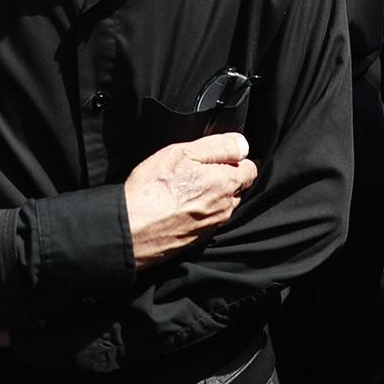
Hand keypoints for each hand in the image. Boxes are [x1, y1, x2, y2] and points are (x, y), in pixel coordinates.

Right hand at [123, 133, 257, 266]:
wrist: (133, 228)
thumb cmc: (154, 188)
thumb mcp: (184, 152)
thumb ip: (218, 146)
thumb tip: (243, 144)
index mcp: (226, 183)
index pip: (251, 168)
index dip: (238, 158)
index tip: (223, 154)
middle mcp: (225, 207)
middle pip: (238, 187)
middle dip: (227, 176)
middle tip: (201, 169)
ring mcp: (212, 225)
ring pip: (223, 204)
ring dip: (213, 195)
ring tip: (188, 187)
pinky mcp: (199, 238)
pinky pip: (209, 219)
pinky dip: (201, 211)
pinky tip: (181, 205)